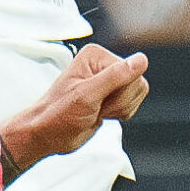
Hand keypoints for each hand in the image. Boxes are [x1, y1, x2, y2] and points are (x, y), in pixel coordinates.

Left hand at [0, 45, 149, 173]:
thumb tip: (141, 60)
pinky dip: (119, 113)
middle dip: (119, 102)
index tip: (98, 100)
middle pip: (137, 83)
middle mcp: (103, 64)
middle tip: (96, 107)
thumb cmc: (58, 114)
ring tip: (96, 110)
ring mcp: (108, 80)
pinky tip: (101, 114)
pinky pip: (131, 103)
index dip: (120, 93)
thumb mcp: (87, 95)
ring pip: (136, 94)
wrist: (48, 134)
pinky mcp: (111, 95)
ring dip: (119, 109)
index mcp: (96, 56)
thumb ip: (116, 77)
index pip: (132, 72)